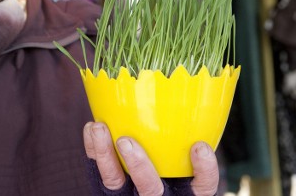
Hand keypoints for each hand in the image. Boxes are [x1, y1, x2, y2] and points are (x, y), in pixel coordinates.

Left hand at [83, 122, 218, 195]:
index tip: (200, 146)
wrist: (147, 192)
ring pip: (115, 182)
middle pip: (149, 189)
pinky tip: (90, 128)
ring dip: (105, 154)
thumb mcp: (187, 170)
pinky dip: (93, 151)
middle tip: (126, 141)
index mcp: (185, 194)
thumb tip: (204, 107)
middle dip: (138, 166)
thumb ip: (191, 150)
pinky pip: (97, 172)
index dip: (204, 170)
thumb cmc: (174, 172)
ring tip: (99, 127)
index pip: (202, 187)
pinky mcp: (108, 190)